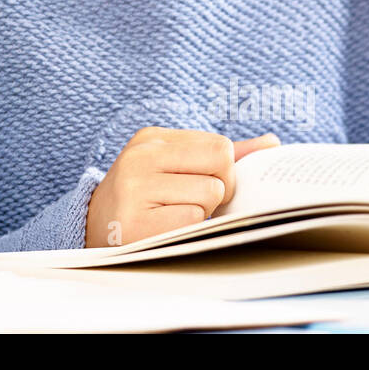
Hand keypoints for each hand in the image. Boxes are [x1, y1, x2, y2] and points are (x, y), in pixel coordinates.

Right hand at [84, 128, 279, 247]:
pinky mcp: (136, 223)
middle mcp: (140, 157)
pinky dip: (187, 230)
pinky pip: (192, 221)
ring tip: (173, 214)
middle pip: (221, 165)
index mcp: (153, 139)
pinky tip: (164, 229)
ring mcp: (135, 189)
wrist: (95, 228)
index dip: (224, 171)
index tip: (203, 183)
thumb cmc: (147, 195)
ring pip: (209, 195)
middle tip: (195, 201)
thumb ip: (219, 155)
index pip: (219, 146)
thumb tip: (272, 143)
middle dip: (220, 189)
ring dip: (201, 213)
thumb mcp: (174, 165)